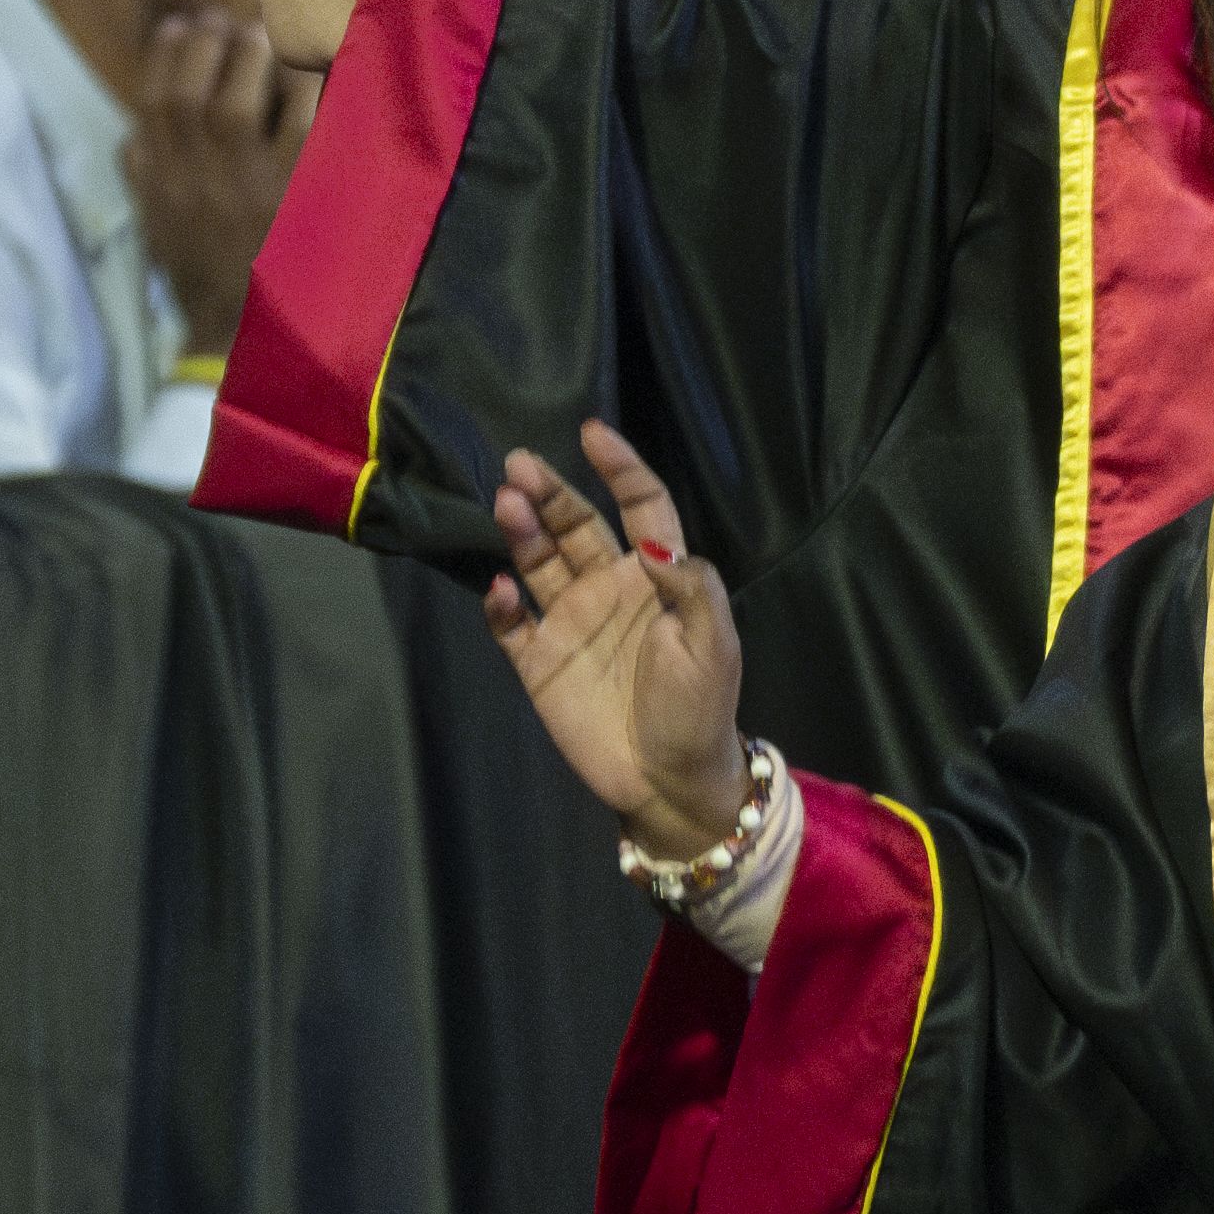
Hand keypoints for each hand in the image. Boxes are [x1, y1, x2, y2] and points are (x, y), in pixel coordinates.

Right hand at [125, 11, 315, 358]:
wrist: (244, 330)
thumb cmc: (201, 275)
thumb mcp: (157, 228)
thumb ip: (142, 178)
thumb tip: (133, 132)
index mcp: (161, 185)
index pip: (152, 106)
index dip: (165, 58)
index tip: (179, 25)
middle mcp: (197, 180)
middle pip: (193, 95)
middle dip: (207, 46)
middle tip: (225, 21)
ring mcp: (247, 185)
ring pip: (239, 102)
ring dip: (251, 58)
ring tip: (263, 34)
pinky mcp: (297, 191)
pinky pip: (301, 124)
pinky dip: (305, 90)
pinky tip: (311, 69)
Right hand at [482, 425, 748, 860]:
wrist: (668, 781)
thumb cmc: (700, 708)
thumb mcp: (712, 643)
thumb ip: (690, 585)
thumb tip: (654, 541)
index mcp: (657, 576)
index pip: (640, 506)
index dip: (620, 468)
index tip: (593, 432)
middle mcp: (609, 588)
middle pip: (576, 525)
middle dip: (550, 492)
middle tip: (519, 463)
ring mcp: (571, 622)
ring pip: (539, 562)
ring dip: (523, 531)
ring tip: (506, 501)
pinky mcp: (539, 662)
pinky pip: (511, 623)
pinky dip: (501, 602)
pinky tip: (501, 586)